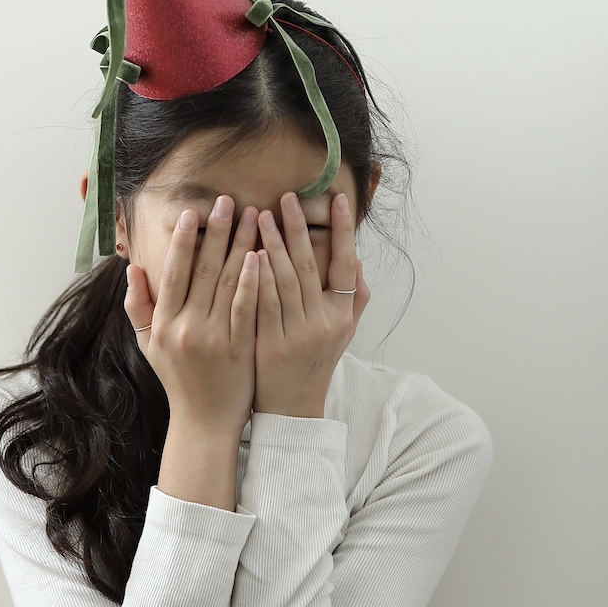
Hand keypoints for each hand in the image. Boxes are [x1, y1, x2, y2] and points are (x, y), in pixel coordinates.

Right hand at [126, 197, 260, 506]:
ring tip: (254, 216)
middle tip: (229, 201)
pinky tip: (263, 255)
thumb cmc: (178, 379)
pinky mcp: (239, 348)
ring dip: (242, 245)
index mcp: (164, 322)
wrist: (204, 422)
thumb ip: (138, 306)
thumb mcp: (148, 344)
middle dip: (217, 231)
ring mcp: (214, 337)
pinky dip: (254, 280)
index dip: (183, 240)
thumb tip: (132, 268)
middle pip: (204, 269)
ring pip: (229, 282)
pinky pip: (247, 307)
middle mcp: (186, 327)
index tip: (193, 212)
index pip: (173, 271)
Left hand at [253, 192, 370, 418]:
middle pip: (312, 266)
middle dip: (300, 229)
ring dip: (274, 245)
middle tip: (288, 198)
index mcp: (343, 315)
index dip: (344, 230)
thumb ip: (354, 297)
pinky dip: (258, 278)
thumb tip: (358, 259)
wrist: (292, 408)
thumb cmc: (315, 362)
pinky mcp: (271, 344)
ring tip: (263, 216)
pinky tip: (248, 254)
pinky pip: (264, 304)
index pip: (346, 264)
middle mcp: (325, 322)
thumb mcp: (343, 332)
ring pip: (286, 281)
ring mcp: (298, 334)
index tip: (337, 199)